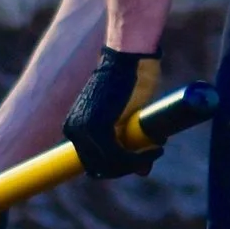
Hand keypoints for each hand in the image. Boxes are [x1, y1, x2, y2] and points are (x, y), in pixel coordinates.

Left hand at [62, 47, 165, 179]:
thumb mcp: (130, 117)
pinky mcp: (98, 127)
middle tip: (149, 159)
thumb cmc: (131, 78)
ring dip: (135, 164)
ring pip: (110, 165)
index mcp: (74, 127)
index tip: (136, 163)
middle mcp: (73, 130)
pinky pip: (118, 156)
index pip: (92, 162)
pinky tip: (154, 150)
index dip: (115, 168)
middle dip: (126, 169)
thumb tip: (143, 173)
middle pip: (99, 168)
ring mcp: (83, 129)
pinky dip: (137, 158)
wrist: (129, 55)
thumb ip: (131, 143)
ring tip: (156, 151)